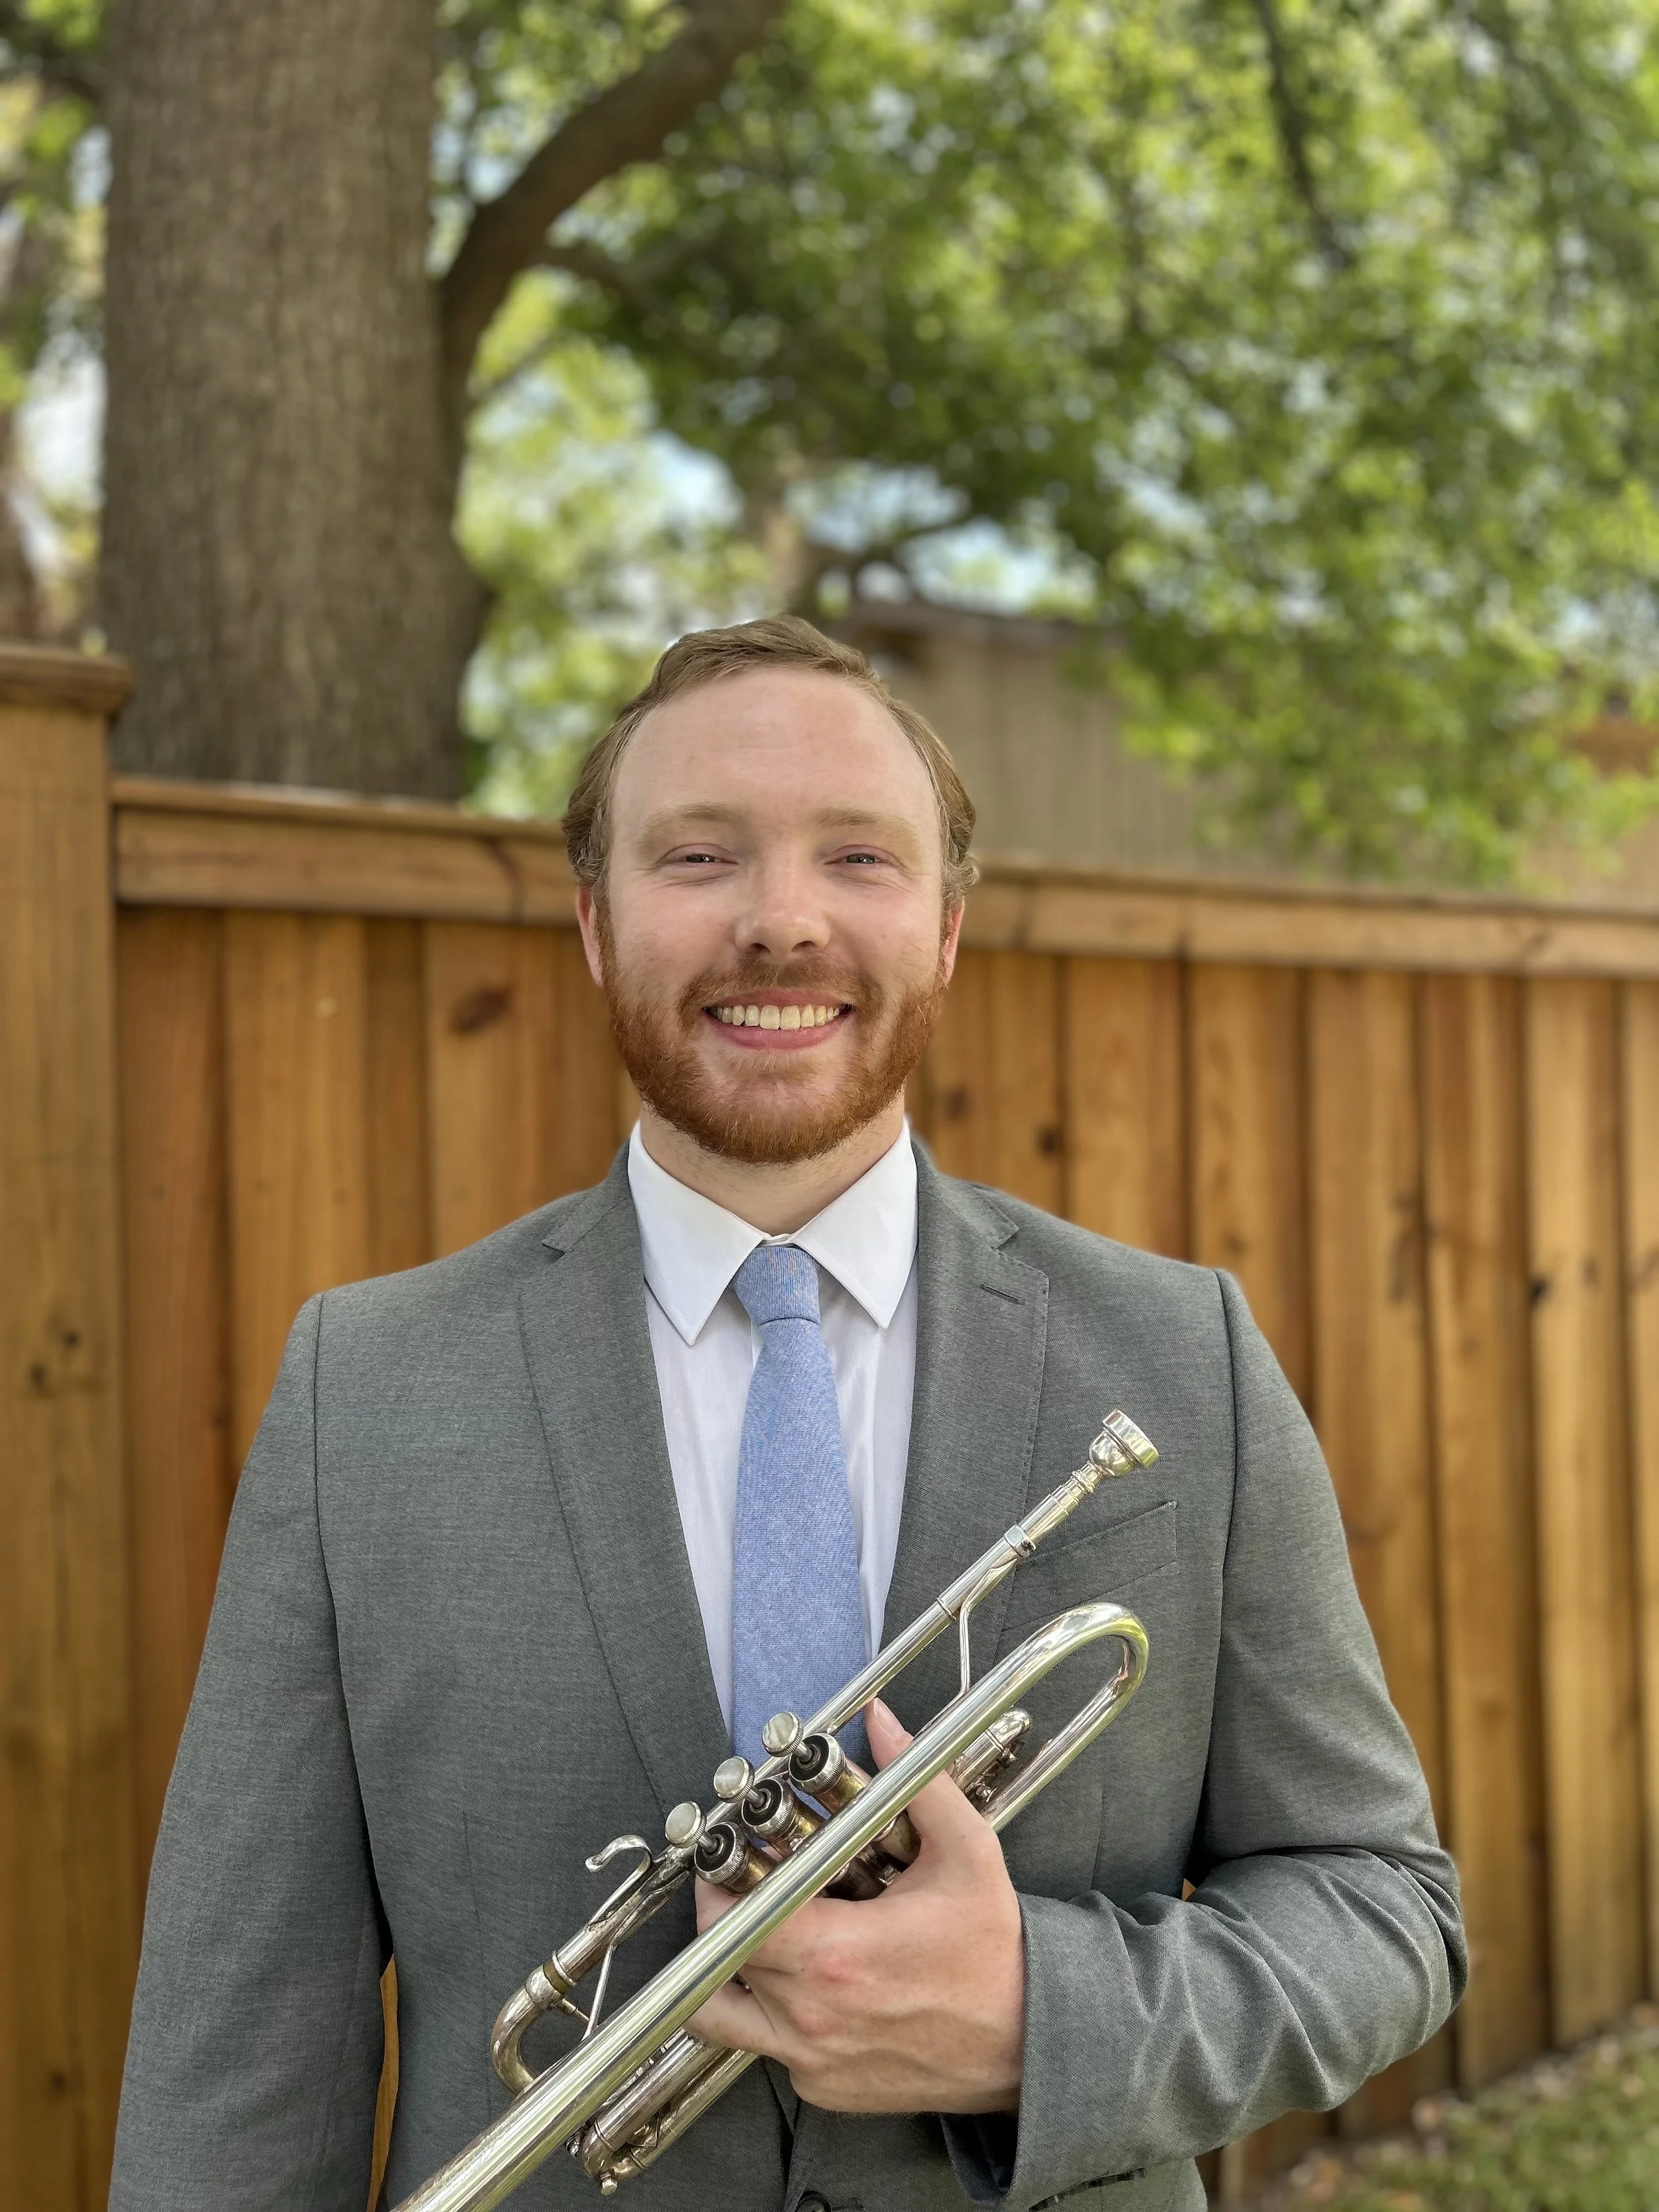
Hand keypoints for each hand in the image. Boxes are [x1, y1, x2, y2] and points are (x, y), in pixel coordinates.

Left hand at [688, 1698, 1024, 2112]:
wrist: (1028, 2041)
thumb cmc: (993, 1949)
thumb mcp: (965, 1851)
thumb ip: (914, 1779)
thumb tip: (881, 1720)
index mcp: (834, 1955)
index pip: (732, 1922)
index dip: (719, 1885)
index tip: (730, 1861)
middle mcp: (811, 2017)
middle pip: (720, 1961)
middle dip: (724, 1915)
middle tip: (746, 1886)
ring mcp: (812, 2062)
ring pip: (722, 2018)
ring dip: (725, 1975)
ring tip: (752, 1938)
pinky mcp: (822, 2090)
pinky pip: (767, 2047)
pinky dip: (773, 2012)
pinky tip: (810, 1979)